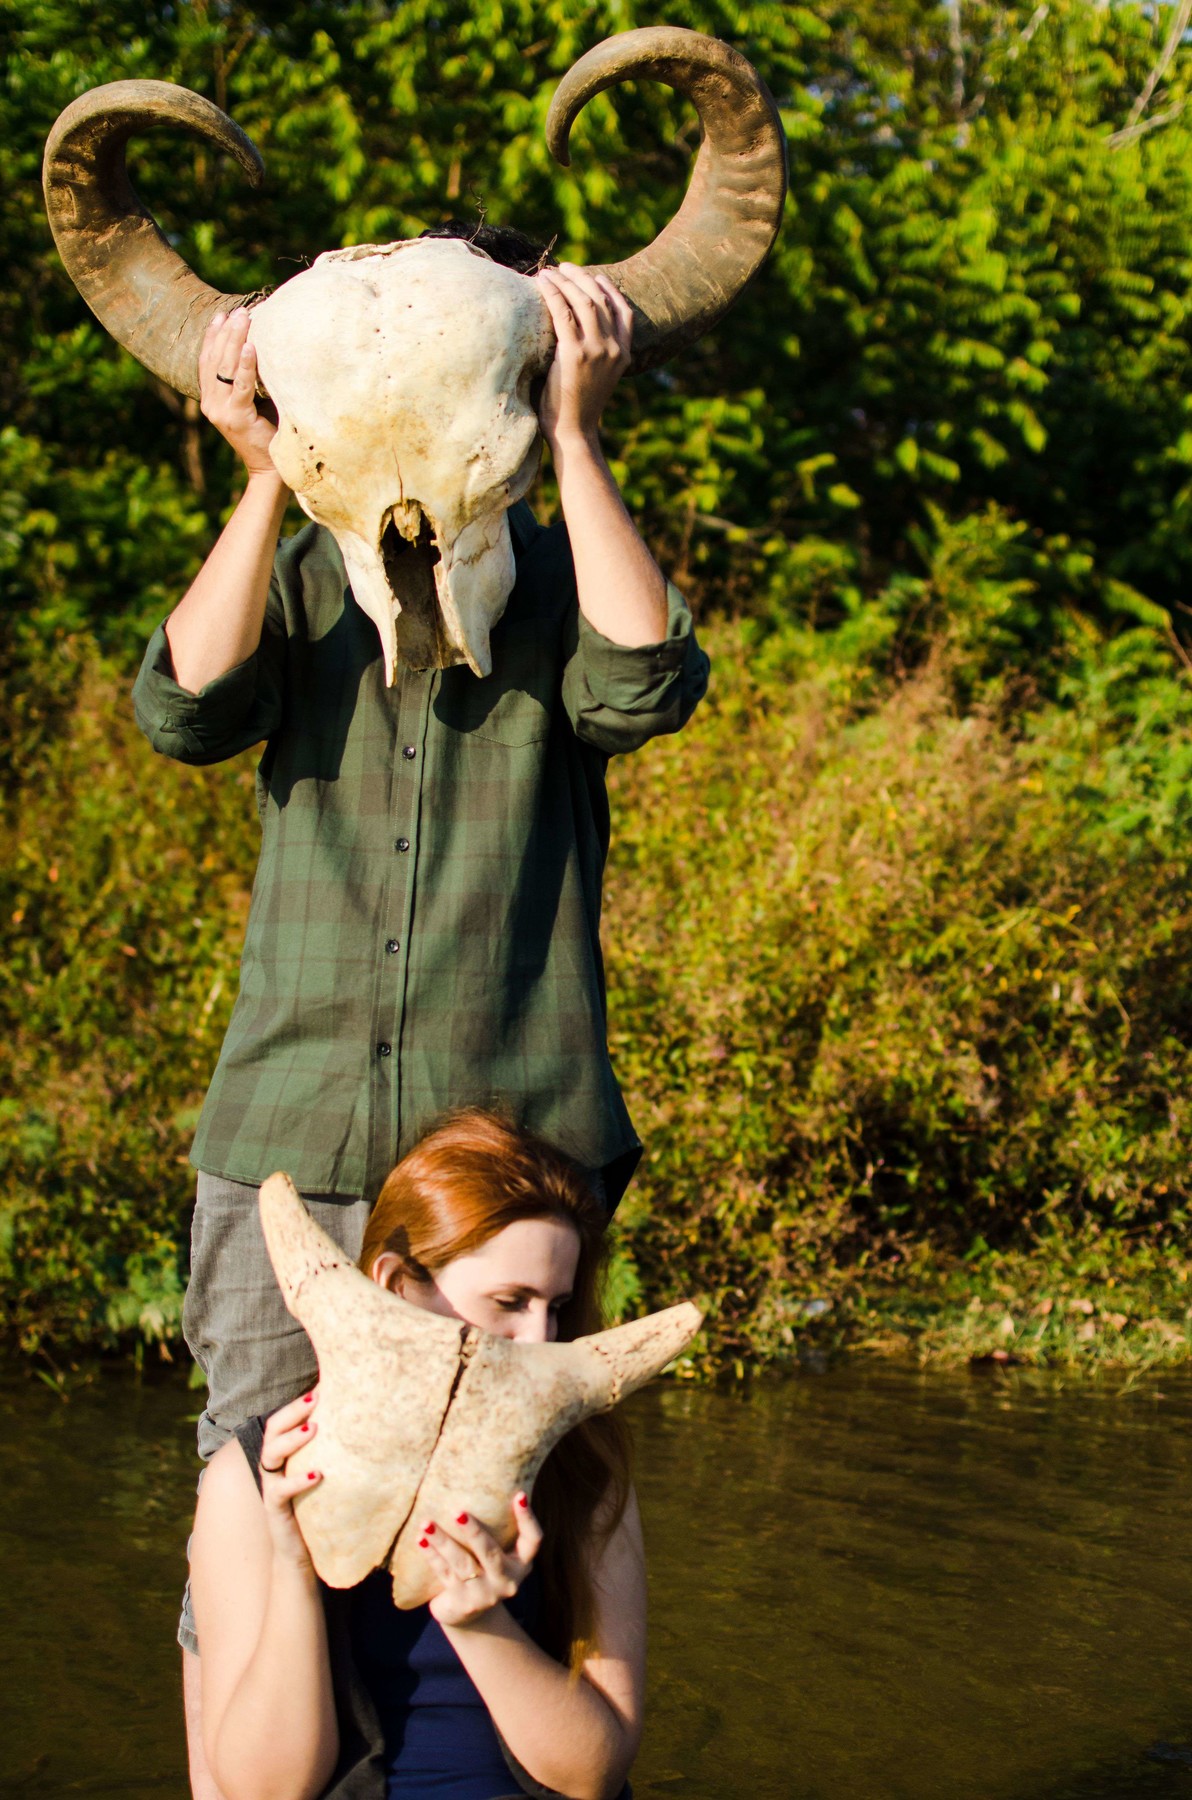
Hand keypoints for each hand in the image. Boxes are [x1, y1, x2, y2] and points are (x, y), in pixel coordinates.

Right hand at [199, 308, 283, 479]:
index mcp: (211, 399)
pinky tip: (252, 347)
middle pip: (215, 359)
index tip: (222, 314)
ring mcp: (220, 411)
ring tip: (244, 318)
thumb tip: (260, 347)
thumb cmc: (267, 433)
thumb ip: (249, 381)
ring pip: (225, 368)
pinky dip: (247, 365)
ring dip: (235, 340)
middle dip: (226, 332)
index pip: (207, 361)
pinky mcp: (235, 418)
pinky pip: (241, 386)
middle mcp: (211, 404)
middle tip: (239, 310)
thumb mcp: (253, 402)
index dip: (213, 336)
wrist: (269, 470)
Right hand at [258, 1389, 322, 1572]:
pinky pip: (279, 1491)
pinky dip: (297, 1481)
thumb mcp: (323, 1471)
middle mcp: (274, 1466)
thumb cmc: (317, 1505)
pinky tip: (317, 1474)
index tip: (321, 1386)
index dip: (298, 1403)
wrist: (302, 1551)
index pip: (284, 1420)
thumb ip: (332, 1449)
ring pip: (270, 1455)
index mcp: (284, 1453)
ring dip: (292, 1439)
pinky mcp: (274, 1509)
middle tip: (316, 1399)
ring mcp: (271, 1486)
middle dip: (293, 1412)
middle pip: (273, 1429)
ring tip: (315, 1429)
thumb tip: (362, 1419)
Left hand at [418, 1494, 542, 1627]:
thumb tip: (485, 1480)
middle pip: (491, 1553)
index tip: (519, 1494)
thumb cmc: (484, 1569)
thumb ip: (496, 1529)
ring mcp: (485, 1594)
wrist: (469, 1616)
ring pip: (461, 1564)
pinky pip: (444, 1574)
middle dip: (474, 1532)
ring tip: (426, 1524)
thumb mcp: (497, 1553)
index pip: (533, 1540)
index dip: (528, 1518)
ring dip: (443, 1542)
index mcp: (521, 1564)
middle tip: (457, 1512)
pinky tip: (421, 1540)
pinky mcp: (463, 1603)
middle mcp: (507, 1580)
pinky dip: (432, 1555)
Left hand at [536, 264, 632, 451]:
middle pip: (601, 299)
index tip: (594, 277)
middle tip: (564, 267)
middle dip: (582, 278)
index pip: (625, 312)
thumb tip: (575, 329)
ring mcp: (596, 350)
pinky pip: (563, 313)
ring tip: (550, 272)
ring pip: (583, 301)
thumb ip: (595, 353)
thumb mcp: (598, 378)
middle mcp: (614, 349)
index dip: (610, 290)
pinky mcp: (574, 354)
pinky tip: (542, 283)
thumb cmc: (577, 408)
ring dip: (566, 281)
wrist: (574, 433)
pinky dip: (553, 293)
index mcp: (624, 355)